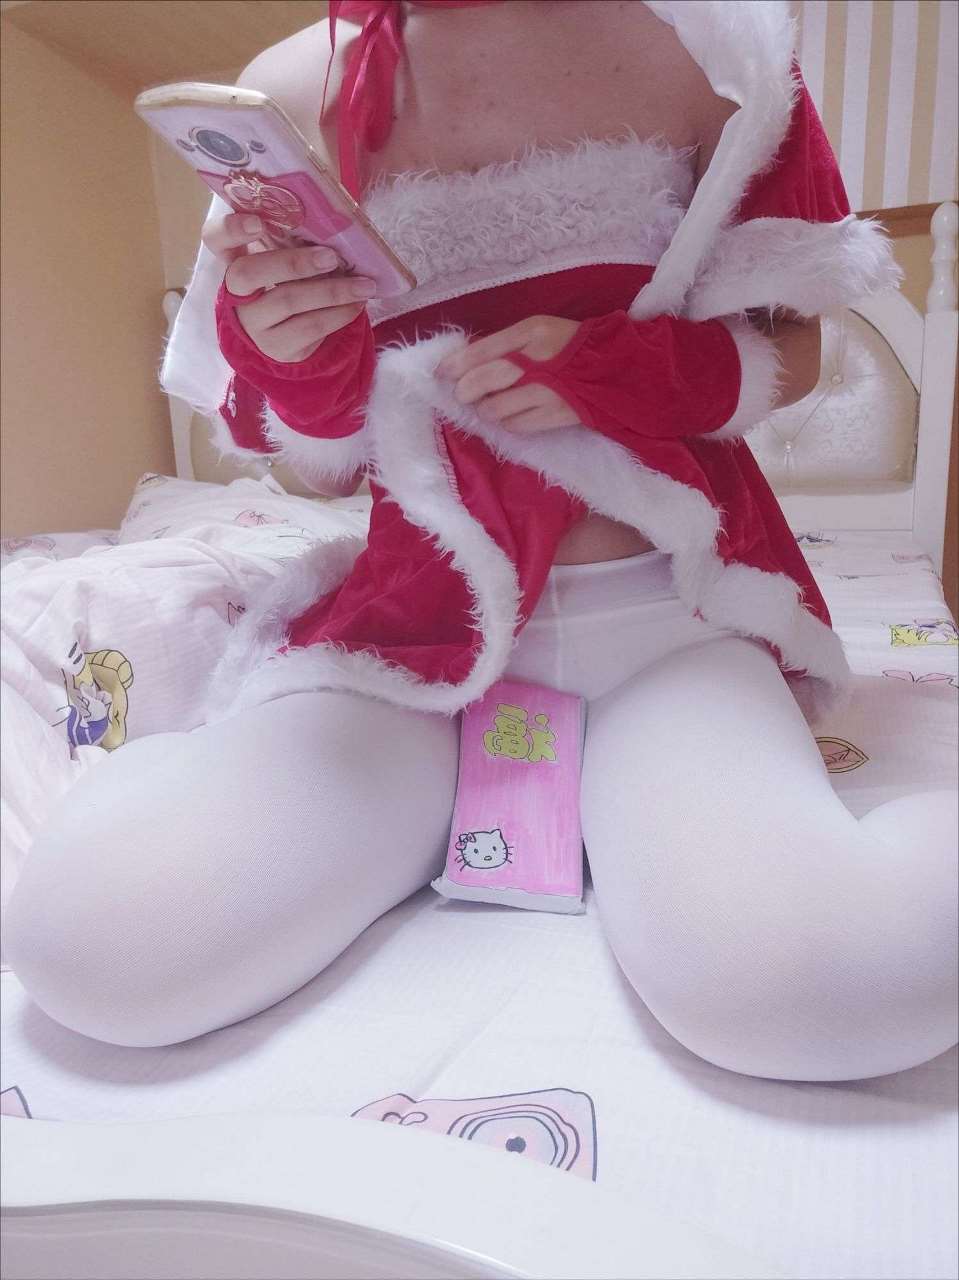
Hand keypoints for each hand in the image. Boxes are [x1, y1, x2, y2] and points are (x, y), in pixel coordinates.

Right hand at [202, 209, 375, 362]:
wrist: (291, 339)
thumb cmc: (291, 286)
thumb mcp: (287, 262)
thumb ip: (295, 243)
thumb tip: (337, 226)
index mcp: (234, 259)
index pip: (215, 239)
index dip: (230, 229)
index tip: (258, 222)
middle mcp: (236, 291)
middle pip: (248, 272)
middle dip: (292, 262)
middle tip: (331, 257)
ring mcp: (253, 322)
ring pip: (287, 300)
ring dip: (332, 291)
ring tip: (363, 285)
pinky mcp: (276, 346)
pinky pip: (309, 327)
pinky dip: (338, 314)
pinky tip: (356, 305)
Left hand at [434, 316, 582, 432]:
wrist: (615, 367)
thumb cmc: (570, 345)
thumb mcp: (538, 331)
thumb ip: (506, 344)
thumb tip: (466, 362)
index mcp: (532, 332)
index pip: (482, 350)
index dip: (455, 364)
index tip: (440, 374)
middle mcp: (537, 360)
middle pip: (485, 380)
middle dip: (466, 391)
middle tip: (463, 395)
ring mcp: (547, 391)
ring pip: (496, 408)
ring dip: (485, 410)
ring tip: (487, 406)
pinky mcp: (556, 415)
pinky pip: (516, 425)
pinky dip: (505, 422)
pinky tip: (508, 415)